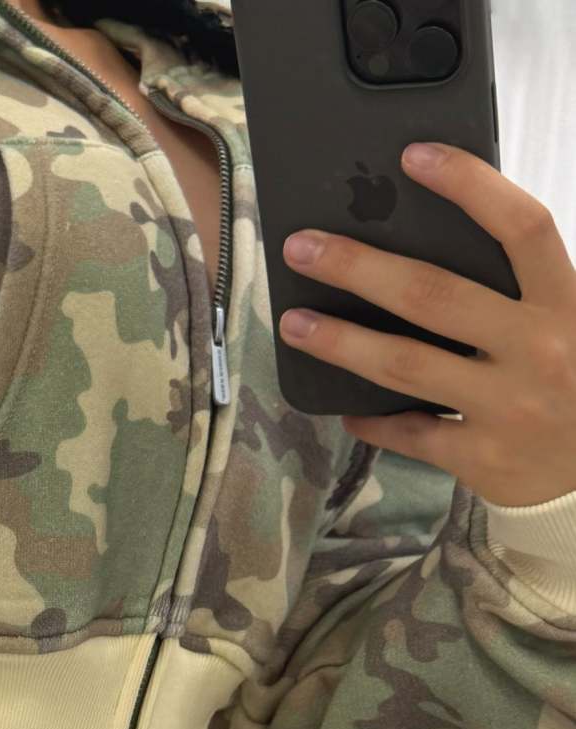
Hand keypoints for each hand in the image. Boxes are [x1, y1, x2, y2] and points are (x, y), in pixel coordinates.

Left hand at [277, 141, 575, 508]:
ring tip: (295, 323)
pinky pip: (409, 433)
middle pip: (433, 295)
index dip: (469, 185)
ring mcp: (507, 406)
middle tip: (301, 248)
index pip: (521, 227)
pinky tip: (344, 406)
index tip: (413, 156)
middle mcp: (539, 349)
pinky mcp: (481, 458)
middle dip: (359, 267)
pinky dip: (371, 419)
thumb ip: (517, 291)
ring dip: (342, 341)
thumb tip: (426, 243)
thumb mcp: (566, 323)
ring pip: (406, 365)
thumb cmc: (572, 381)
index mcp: (566, 302)